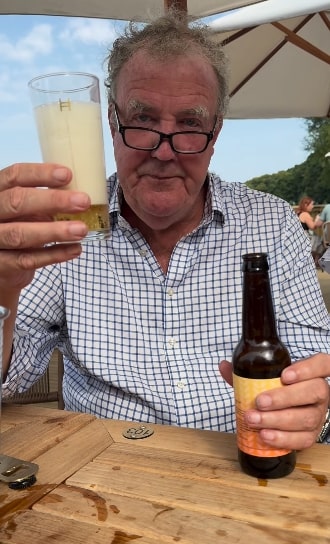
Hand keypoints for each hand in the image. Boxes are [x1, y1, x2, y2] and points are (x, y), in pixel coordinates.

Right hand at [0, 163, 89, 290]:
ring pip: (20, 234)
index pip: (14, 176)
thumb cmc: (18, 228)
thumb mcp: (26, 210)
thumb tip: (80, 196)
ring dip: (55, 231)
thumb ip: (44, 202)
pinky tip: (74, 249)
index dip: (40, 174)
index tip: (67, 175)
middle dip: (52, 200)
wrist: (2, 266)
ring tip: (81, 230)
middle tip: (83, 202)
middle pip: (16, 202)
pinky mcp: (1, 265)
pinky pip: (27, 259)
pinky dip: (54, 254)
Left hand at [219, 354, 329, 450]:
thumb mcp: (265, 378)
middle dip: (285, 397)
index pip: (322, 364)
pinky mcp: (311, 436)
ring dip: (277, 420)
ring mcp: (318, 415)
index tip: (284, 374)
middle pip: (314, 391)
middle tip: (260, 402)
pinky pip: (302, 439)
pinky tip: (265, 436)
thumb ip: (246, 372)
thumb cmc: (278, 391)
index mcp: (312, 374)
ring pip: (307, 418)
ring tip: (254, 420)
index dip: (307, 368)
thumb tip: (224, 366)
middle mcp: (320, 393)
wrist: (287, 413)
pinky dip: (283, 439)